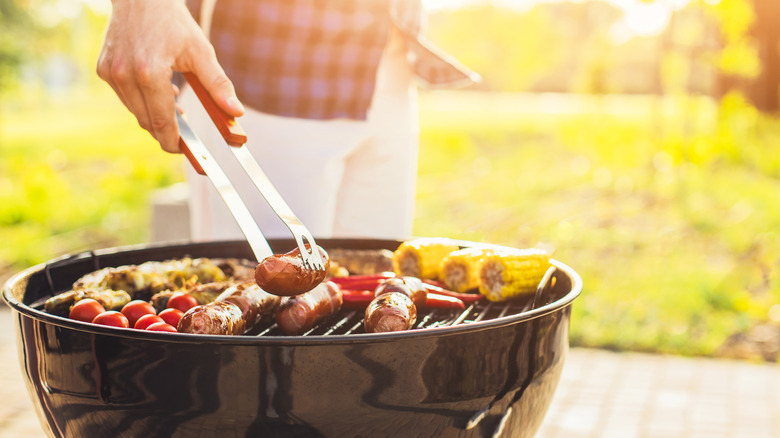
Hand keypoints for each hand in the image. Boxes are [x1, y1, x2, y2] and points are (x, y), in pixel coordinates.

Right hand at [96, 0, 243, 152]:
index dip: (174, 142)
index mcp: (149, 73)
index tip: (186, 150)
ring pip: (136, 112)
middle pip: (148, 122)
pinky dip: (142, 101)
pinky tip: (158, 89)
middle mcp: (125, 75)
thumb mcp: (201, 52)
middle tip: (186, 130)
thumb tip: (236, 112)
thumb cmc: (173, 22)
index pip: (162, 123)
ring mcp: (111, 73)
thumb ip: (218, 85)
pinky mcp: (104, 69)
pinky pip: (126, 99)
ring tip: (174, 101)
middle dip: (167, 131)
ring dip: (155, 115)